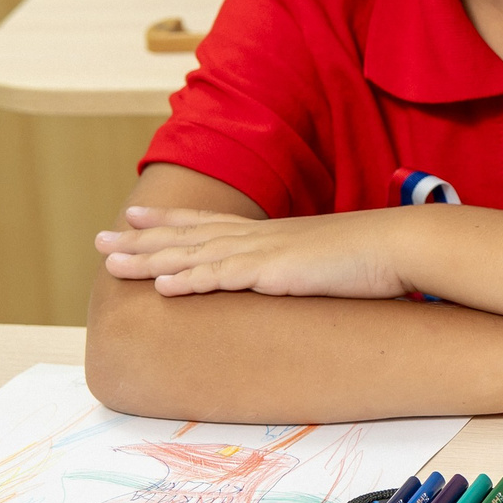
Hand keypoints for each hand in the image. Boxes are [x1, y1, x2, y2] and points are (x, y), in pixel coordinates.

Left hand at [96, 206, 409, 299]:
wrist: (402, 246)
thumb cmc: (375, 257)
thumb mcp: (328, 260)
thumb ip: (303, 268)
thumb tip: (297, 279)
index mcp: (272, 234)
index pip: (210, 223)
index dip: (170, 220)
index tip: (136, 215)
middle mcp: (261, 237)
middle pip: (189, 235)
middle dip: (142, 238)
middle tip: (100, 239)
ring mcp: (265, 252)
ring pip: (195, 254)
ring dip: (149, 259)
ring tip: (110, 262)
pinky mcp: (276, 272)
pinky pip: (223, 276)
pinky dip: (189, 280)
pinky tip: (161, 286)